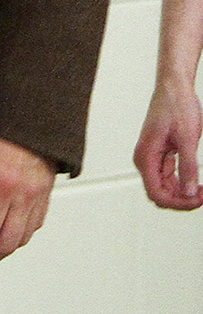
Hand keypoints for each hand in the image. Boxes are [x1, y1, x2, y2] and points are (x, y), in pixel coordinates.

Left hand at [0, 138, 56, 258]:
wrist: (32, 109)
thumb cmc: (6, 134)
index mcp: (3, 184)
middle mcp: (22, 191)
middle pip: (8, 243)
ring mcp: (38, 190)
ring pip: (24, 236)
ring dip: (9, 242)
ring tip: (1, 237)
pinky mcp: (48, 186)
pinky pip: (38, 220)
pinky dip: (26, 227)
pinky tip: (14, 223)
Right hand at [133, 83, 202, 210]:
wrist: (175, 84)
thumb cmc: (178, 105)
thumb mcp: (188, 136)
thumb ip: (188, 166)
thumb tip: (190, 192)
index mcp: (145, 157)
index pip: (157, 193)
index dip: (178, 201)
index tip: (198, 199)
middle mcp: (145, 160)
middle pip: (161, 192)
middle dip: (184, 198)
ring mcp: (153, 156)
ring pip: (167, 185)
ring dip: (185, 190)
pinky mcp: (162, 152)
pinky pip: (170, 174)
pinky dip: (184, 179)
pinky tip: (198, 180)